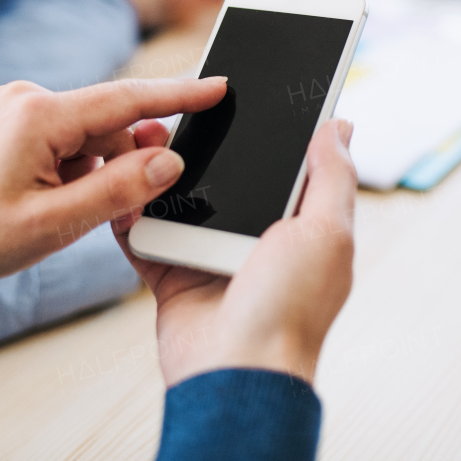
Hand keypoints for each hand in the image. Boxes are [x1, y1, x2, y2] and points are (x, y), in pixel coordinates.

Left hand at [0, 77, 226, 280]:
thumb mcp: (55, 224)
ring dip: (90, 166)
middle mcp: (26, 96)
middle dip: (122, 160)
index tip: (220, 85)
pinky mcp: (1, 116)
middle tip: (121, 202)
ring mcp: (10, 103)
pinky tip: (45, 194)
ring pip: (82, 131)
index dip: (180, 94)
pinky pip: (56, 133)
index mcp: (40, 116)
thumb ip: (120, 190)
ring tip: (60, 208)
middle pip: (107, 122)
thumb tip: (169, 162)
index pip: (128, 99)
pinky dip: (68, 161)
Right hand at [112, 118, 356, 386]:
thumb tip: (340, 124)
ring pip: (180, 194)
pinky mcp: (171, 271)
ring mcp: (210, 252)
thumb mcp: (327, 233)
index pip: (285, 162)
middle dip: (203, 140)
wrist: (234, 373)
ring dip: (159, 166)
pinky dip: (130, 207)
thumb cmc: (290, 310)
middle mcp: (256, 236)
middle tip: (181, 104)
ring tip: (141, 133)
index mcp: (300, 224)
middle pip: (227, 172)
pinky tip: (120, 174)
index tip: (249, 87)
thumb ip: (333, 176)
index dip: (271, 126)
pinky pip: (144, 230)